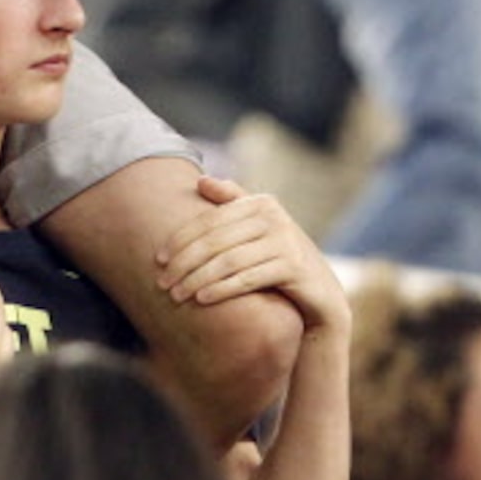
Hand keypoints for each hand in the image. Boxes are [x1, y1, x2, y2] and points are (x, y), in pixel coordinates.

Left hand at [156, 176, 348, 332]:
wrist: (321, 293)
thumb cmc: (280, 258)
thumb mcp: (258, 228)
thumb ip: (233, 202)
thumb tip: (201, 180)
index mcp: (261, 202)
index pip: (210, 220)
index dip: (180, 239)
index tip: (158, 260)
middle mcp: (274, 217)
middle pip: (216, 240)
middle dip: (184, 263)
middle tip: (162, 283)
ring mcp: (285, 241)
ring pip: (228, 261)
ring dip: (198, 279)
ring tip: (177, 295)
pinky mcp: (293, 267)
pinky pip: (248, 278)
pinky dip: (222, 288)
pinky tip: (202, 298)